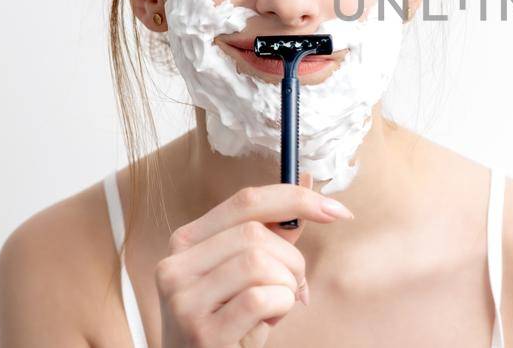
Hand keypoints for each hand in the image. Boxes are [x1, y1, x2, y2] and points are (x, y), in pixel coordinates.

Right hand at [156, 172, 354, 347]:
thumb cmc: (230, 322)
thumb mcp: (248, 274)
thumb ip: (274, 232)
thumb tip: (308, 182)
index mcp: (187, 242)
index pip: (246, 201)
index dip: (296, 199)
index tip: (337, 211)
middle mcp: (175, 265)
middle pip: (256, 234)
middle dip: (292, 260)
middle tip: (294, 287)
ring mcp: (183, 299)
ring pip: (259, 263)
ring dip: (286, 286)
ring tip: (276, 306)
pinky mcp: (201, 331)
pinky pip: (261, 298)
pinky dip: (280, 307)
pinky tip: (267, 320)